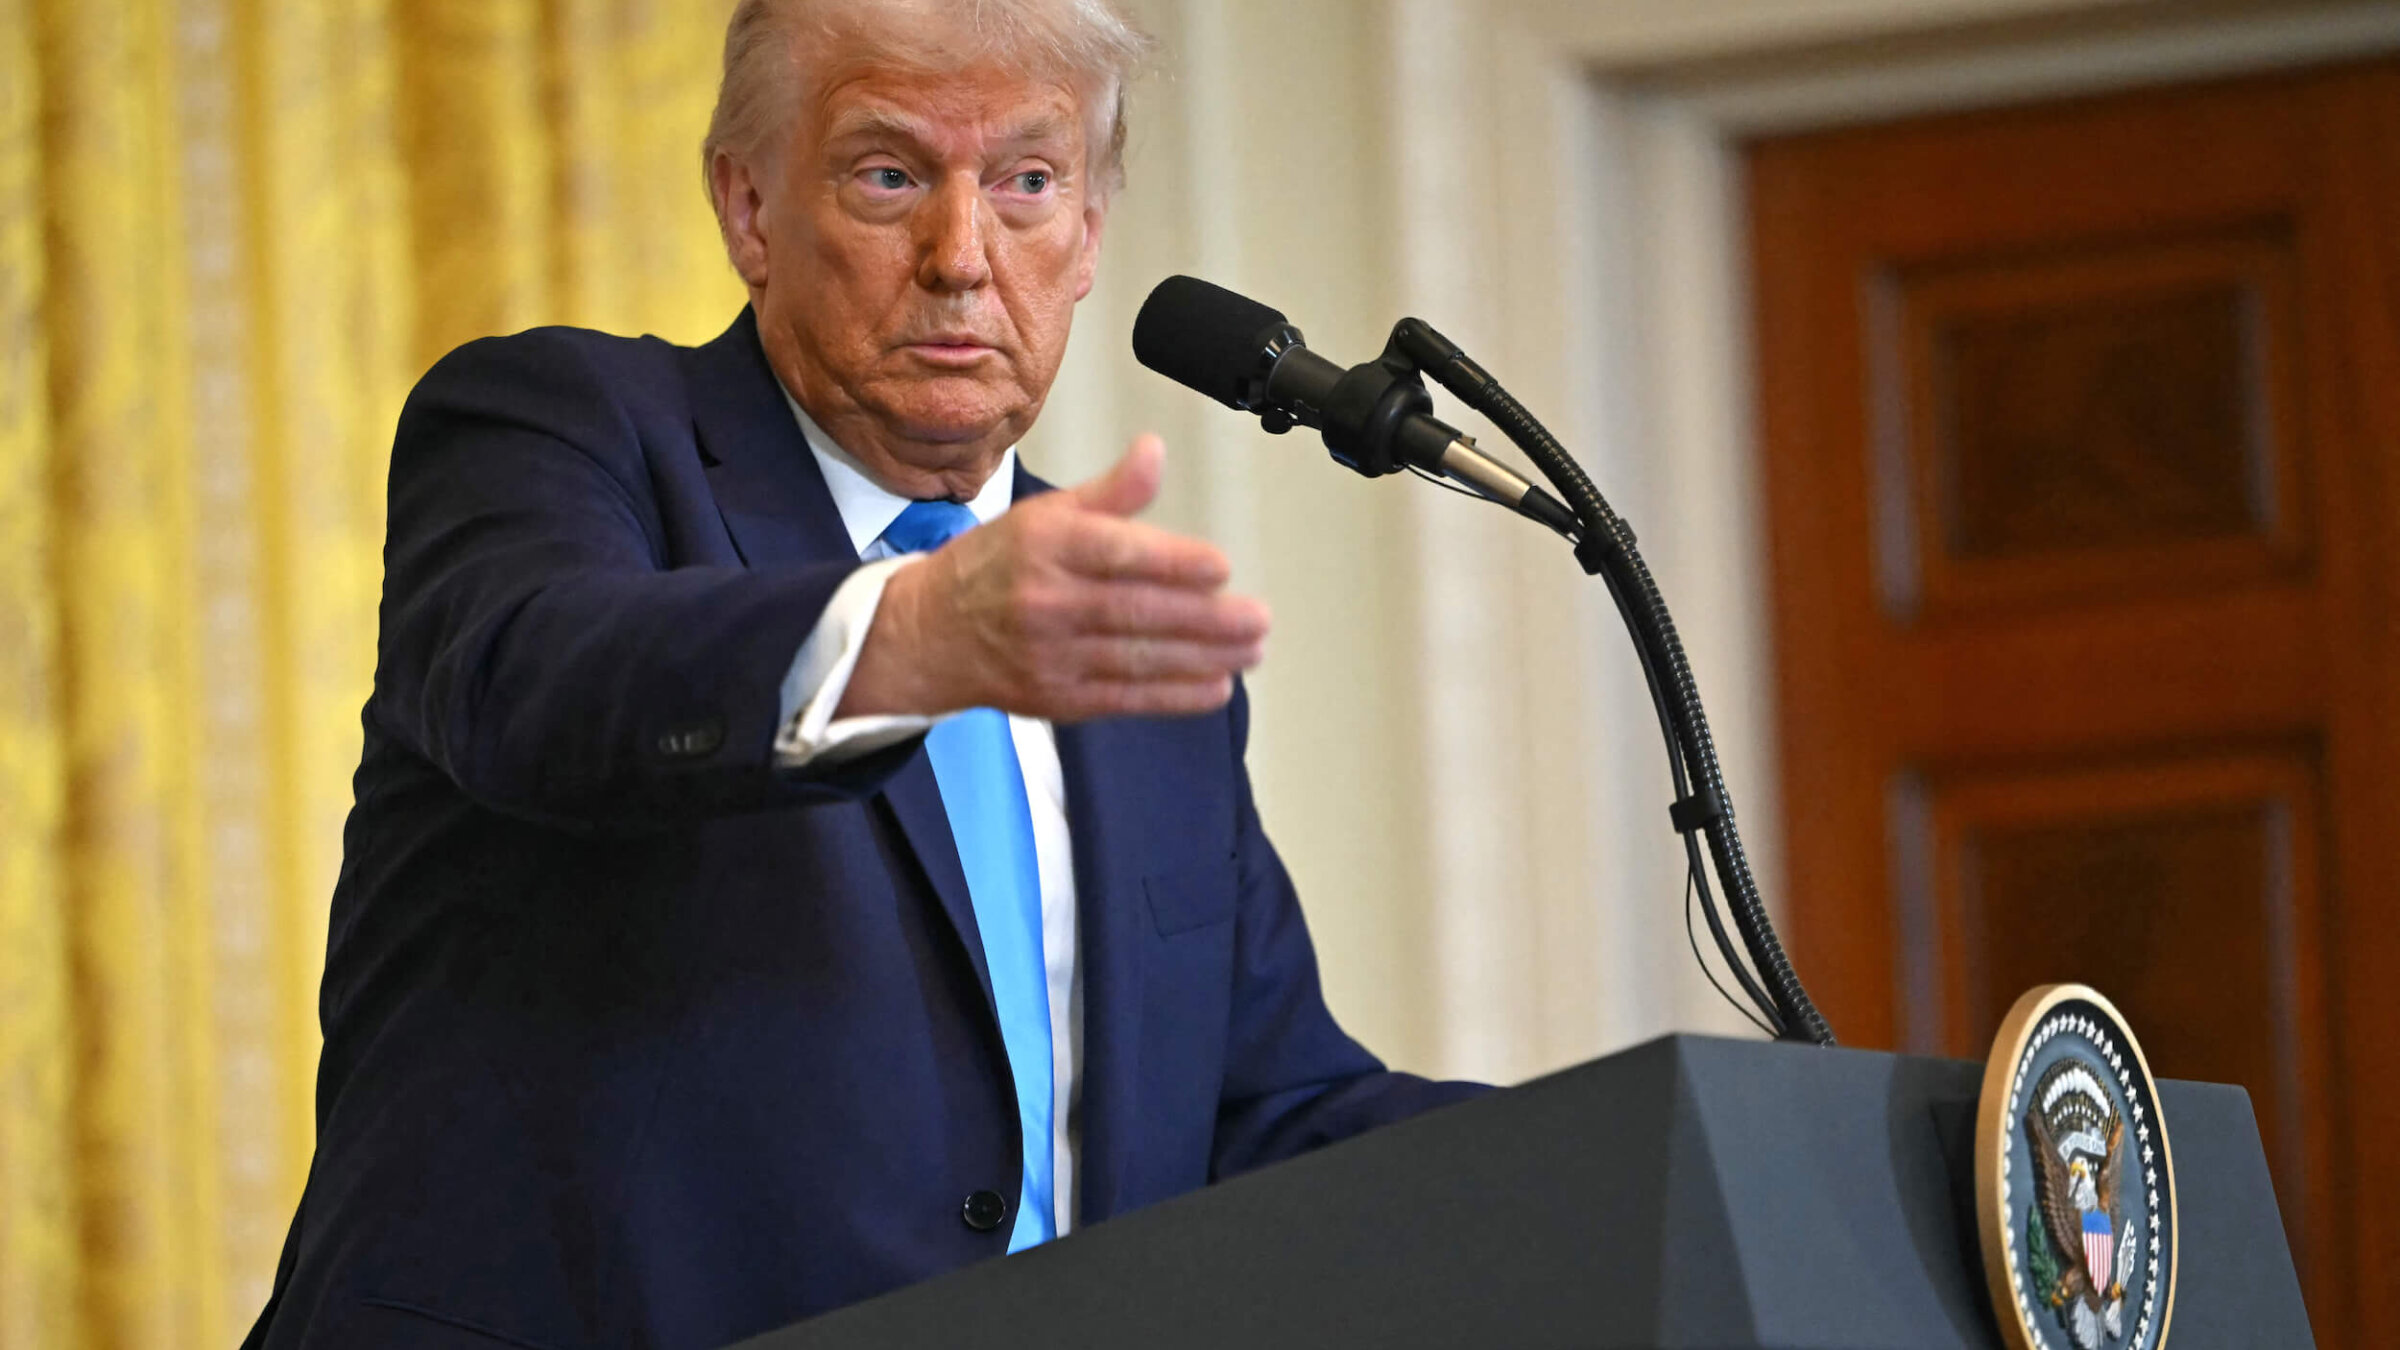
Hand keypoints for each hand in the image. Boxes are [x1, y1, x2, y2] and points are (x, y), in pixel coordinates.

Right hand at [838, 435, 1269, 721]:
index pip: (1115, 554)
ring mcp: (1053, 655)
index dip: (1171, 562)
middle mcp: (1048, 602)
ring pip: (1137, 658)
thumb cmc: (995, 567)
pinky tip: (1216, 685)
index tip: (1220, 566)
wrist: (929, 634)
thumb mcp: (1045, 513)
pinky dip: (1174, 695)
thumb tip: (1154, 451)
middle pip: (1134, 612)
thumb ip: (1111, 491)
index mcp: (1047, 546)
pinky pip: (1125, 697)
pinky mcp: (1060, 697)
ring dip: (1202, 657)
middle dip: (1203, 619)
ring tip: (1250, 649)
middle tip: (1256, 618)